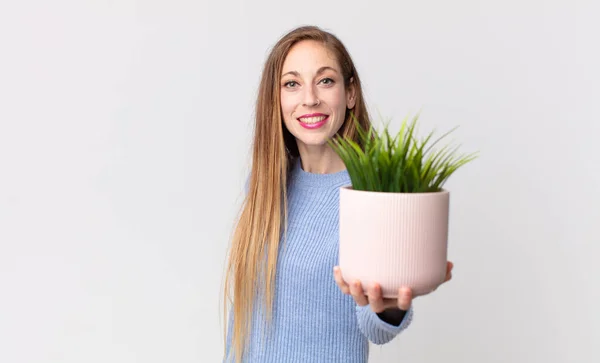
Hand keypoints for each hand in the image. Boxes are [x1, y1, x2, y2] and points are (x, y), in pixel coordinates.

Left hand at [333, 261, 453, 312]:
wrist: (384, 293)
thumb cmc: (403, 284)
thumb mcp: (420, 282)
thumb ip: (436, 276)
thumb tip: (450, 266)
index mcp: (396, 300)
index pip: (401, 304)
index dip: (403, 299)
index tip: (407, 288)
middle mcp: (380, 301)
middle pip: (376, 304)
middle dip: (376, 297)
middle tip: (376, 285)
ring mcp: (366, 296)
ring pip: (359, 299)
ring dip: (356, 291)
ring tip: (356, 280)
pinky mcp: (354, 288)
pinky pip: (345, 287)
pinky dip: (341, 279)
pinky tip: (338, 268)